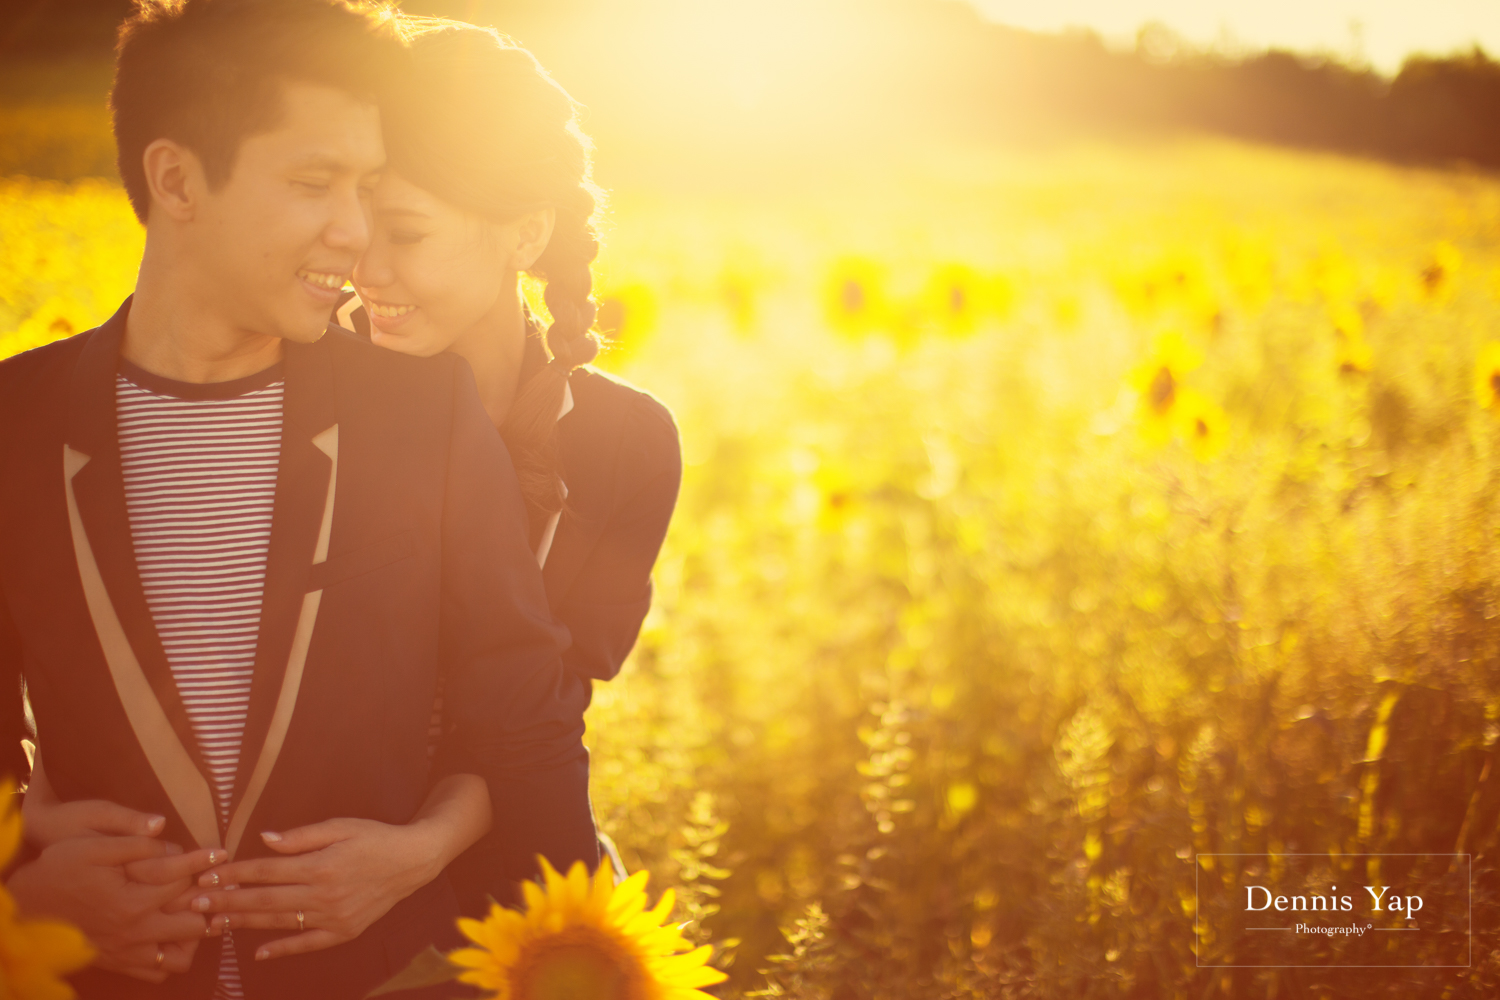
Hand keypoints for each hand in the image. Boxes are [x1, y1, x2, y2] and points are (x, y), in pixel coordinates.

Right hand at [7, 835, 220, 982]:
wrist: (26, 907)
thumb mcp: (93, 845)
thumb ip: (134, 841)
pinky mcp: (117, 962)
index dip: (203, 863)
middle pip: (194, 924)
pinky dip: (170, 955)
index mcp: (133, 901)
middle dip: (209, 903)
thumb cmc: (59, 869)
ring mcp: (126, 952)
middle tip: (215, 885)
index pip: (185, 882)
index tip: (221, 852)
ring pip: (180, 956)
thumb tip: (166, 830)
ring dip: (193, 936)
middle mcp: (134, 932)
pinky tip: (172, 934)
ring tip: (197, 912)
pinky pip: (156, 972)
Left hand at [190, 818, 445, 961]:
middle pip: (264, 900)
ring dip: (244, 923)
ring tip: (215, 924)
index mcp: (319, 865)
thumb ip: (302, 836)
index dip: (235, 874)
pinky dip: (283, 948)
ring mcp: (333, 917)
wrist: (413, 861)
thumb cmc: (375, 837)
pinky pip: (307, 943)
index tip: (208, 876)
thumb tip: (265, 839)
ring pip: (279, 922)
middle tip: (195, 904)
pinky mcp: (343, 931)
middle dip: (227, 902)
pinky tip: (258, 953)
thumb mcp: (340, 826)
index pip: (266, 871)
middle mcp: (323, 895)